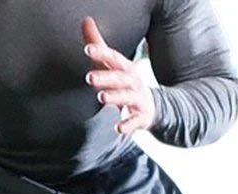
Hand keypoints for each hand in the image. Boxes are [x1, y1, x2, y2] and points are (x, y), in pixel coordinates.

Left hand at [82, 17, 155, 135]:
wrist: (152, 107)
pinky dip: (128, 125)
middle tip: (88, 78)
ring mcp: (139, 99)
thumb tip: (85, 20)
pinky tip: (118, 128)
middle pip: (119, 77)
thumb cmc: (125, 84)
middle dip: (105, 77)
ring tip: (101, 98)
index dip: (101, 52)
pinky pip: (135, 121)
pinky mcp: (142, 117)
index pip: (113, 58)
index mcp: (125, 68)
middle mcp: (133, 81)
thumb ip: (98, 45)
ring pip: (127, 97)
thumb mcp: (113, 65)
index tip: (87, 48)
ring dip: (115, 97)